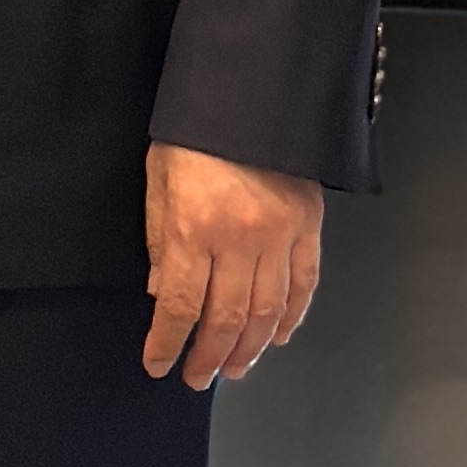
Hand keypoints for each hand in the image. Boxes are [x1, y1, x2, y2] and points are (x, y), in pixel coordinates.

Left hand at [142, 145, 322, 389]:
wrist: (247, 89)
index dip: (167, 342)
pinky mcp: (308, 224)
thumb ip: (159, 240)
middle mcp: (239, 239)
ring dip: (249, 348)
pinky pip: (304, 284)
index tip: (158, 364)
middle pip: (225, 319)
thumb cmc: (193, 129)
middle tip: (197, 377)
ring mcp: (280, 234)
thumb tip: (160, 293)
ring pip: (267, 312)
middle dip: (208, 357)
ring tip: (234, 368)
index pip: (180, 305)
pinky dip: (293, 317)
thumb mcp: (158, 178)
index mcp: (194, 227)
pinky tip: (278, 337)